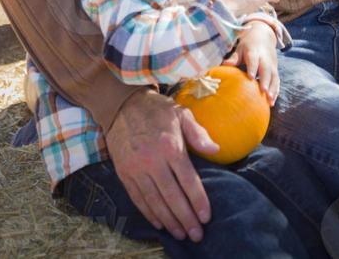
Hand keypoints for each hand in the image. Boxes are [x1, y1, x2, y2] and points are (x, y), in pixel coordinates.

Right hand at [106, 88, 218, 238]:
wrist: (122, 104)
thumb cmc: (156, 109)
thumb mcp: (181, 113)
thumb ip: (198, 133)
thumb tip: (215, 150)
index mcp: (170, 146)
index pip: (188, 180)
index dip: (198, 200)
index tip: (206, 217)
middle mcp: (153, 160)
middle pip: (172, 196)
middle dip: (186, 218)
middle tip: (196, 234)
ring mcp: (136, 169)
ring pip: (155, 202)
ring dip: (169, 221)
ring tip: (181, 234)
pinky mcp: (124, 173)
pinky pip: (138, 198)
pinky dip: (149, 213)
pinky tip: (160, 223)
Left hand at [224, 21, 279, 104]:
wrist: (263, 34)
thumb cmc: (248, 45)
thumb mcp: (240, 48)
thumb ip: (234, 58)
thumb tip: (224, 65)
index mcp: (254, 52)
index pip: (253, 60)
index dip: (252, 67)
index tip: (250, 77)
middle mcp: (264, 58)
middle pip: (266, 69)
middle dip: (265, 80)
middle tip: (263, 91)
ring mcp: (272, 64)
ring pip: (274, 76)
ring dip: (273, 89)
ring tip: (270, 101)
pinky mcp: (275, 69)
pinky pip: (277, 81)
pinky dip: (276, 91)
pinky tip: (272, 102)